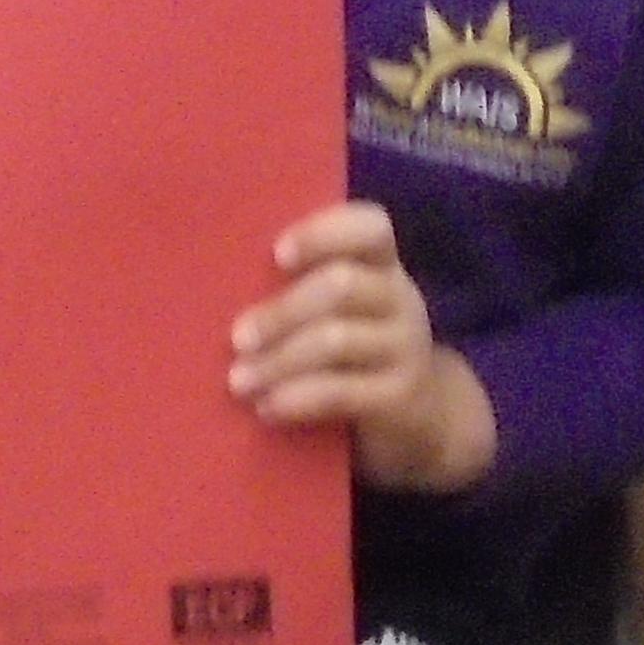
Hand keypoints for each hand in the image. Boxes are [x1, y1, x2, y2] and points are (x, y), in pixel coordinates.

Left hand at [232, 205, 499, 491]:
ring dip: (278, 360)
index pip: (370, 228)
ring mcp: (406, 348)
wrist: (420, 417)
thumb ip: (307, 291)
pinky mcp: (399, 396)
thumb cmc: (359, 351)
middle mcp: (401, 299)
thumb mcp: (346, 312)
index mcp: (383, 266)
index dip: (324, 233)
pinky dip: (297, 398)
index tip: (278, 254)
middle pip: (342, 286)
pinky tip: (266, 408)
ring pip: (336, 340)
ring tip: (239, 381)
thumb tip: (223, 292)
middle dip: (282, 311)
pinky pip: (341, 392)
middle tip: (237, 338)